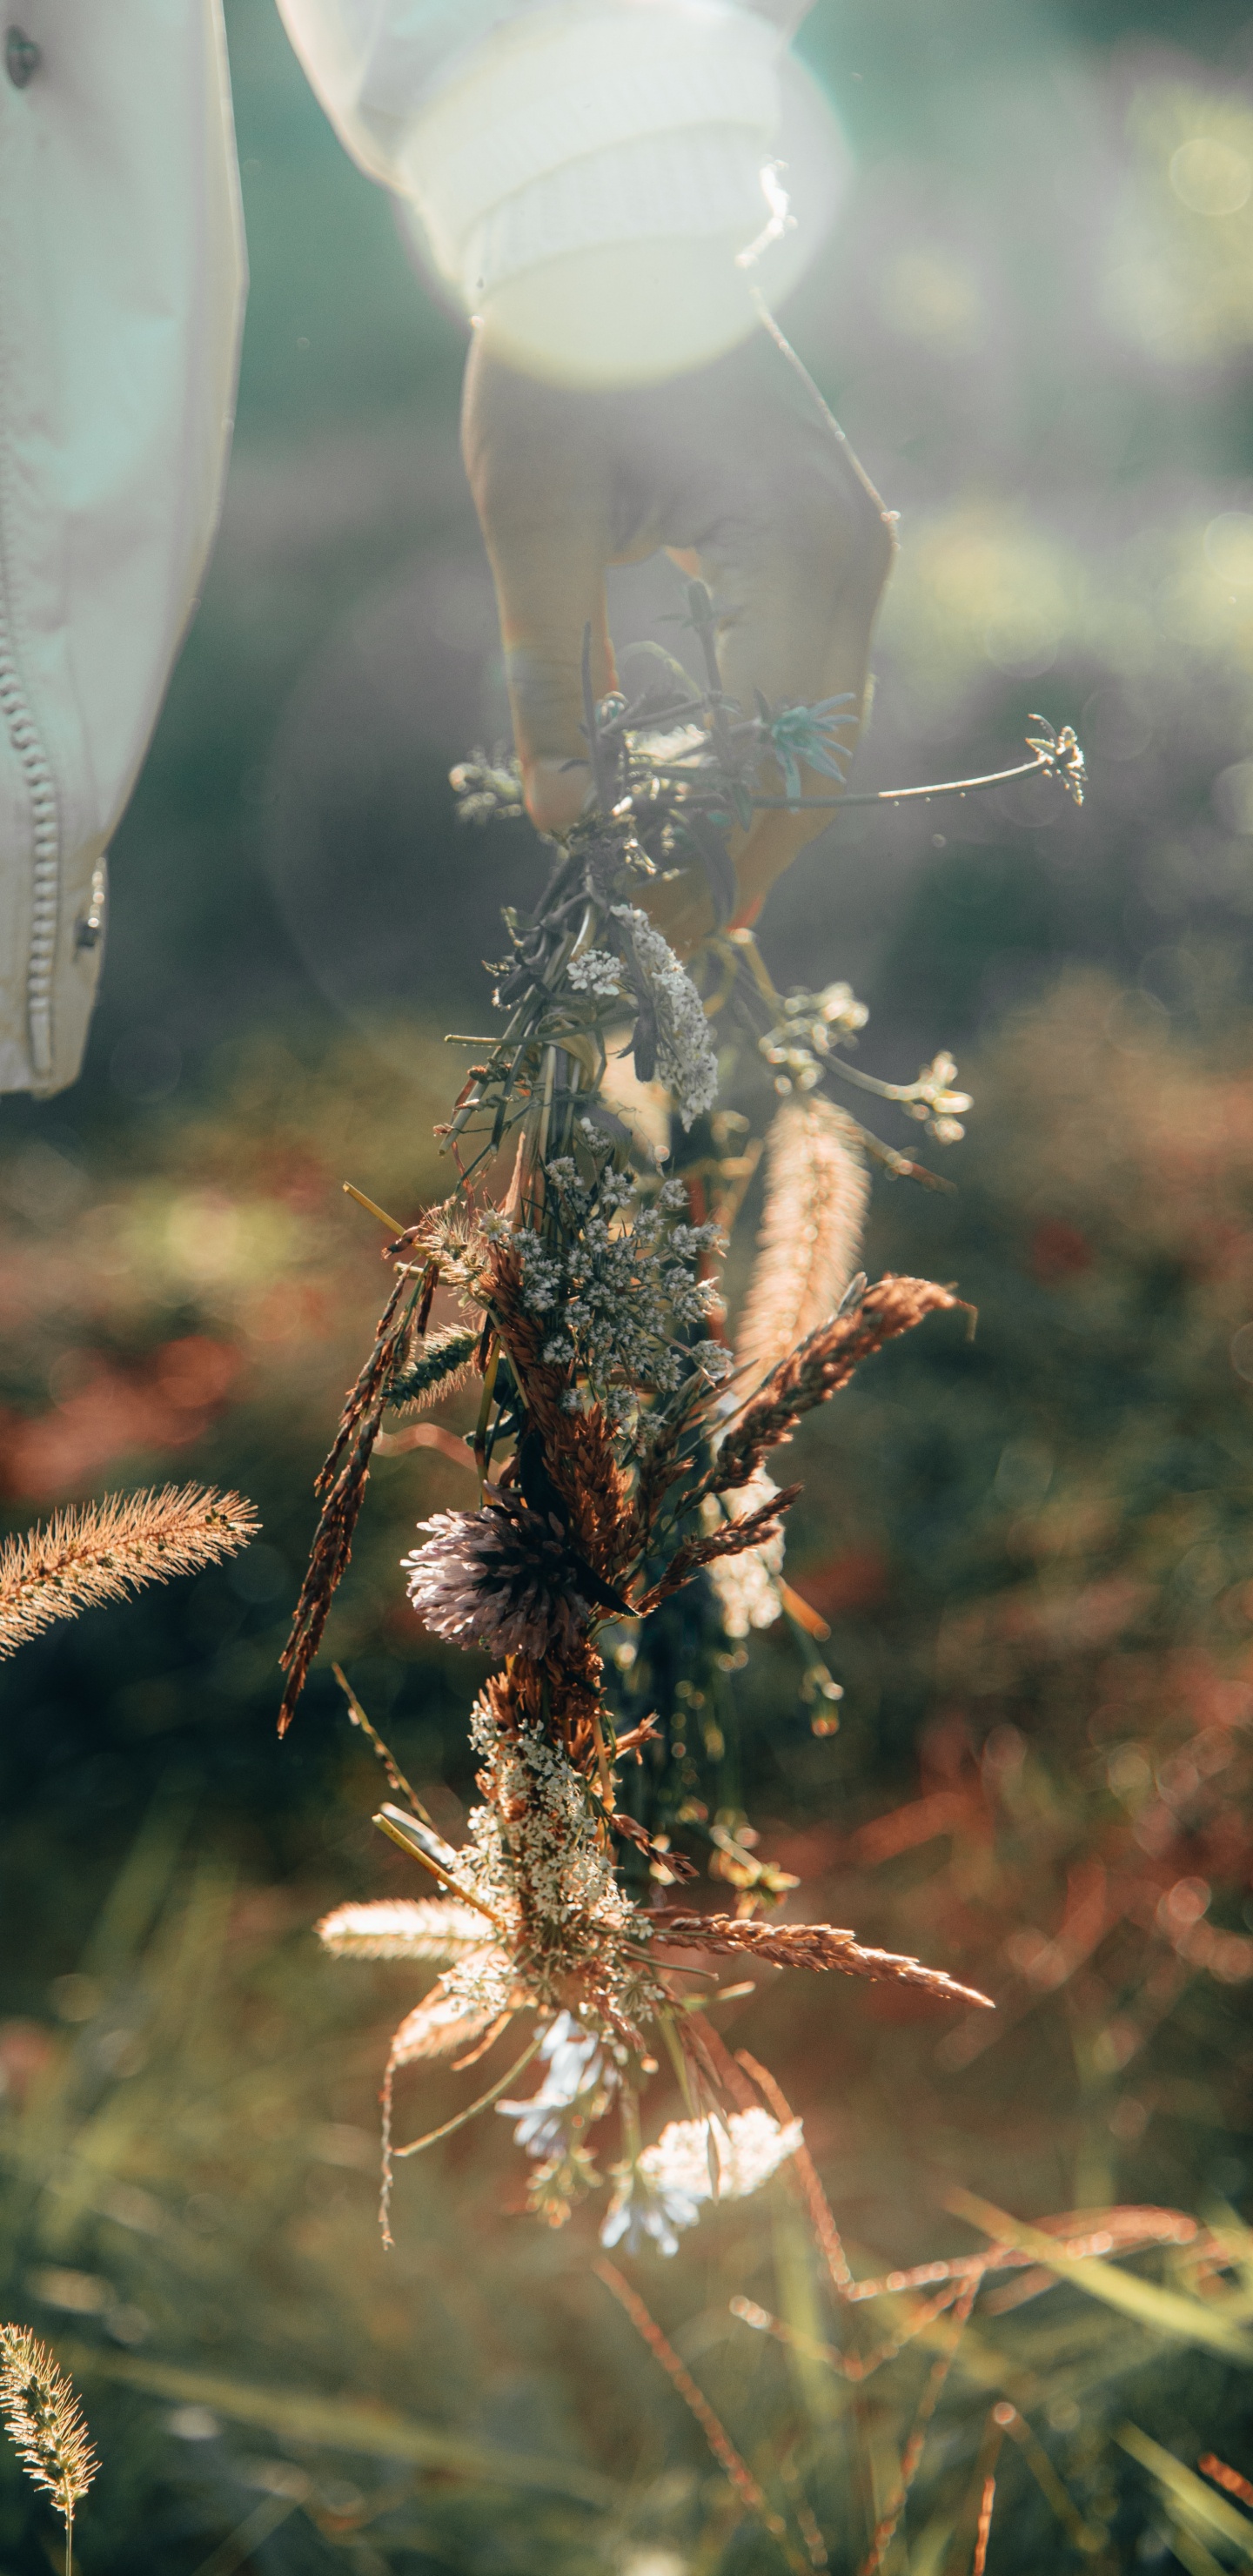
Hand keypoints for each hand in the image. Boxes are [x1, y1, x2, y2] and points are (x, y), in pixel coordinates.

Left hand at [461, 303, 894, 950]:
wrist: (614, 235)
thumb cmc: (561, 361)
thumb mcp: (535, 527)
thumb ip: (553, 682)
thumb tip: (559, 823)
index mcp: (790, 549)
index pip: (768, 756)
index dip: (706, 852)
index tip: (639, 917)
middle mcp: (852, 553)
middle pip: (819, 758)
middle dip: (744, 853)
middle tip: (667, 928)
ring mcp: (857, 542)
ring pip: (829, 727)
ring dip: (758, 808)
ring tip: (681, 881)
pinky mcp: (834, 536)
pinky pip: (816, 674)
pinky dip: (765, 745)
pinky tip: (704, 796)